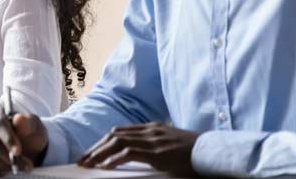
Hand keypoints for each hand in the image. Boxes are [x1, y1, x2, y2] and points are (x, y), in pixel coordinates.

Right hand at [0, 107, 48, 176]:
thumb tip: (18, 118)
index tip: (18, 151)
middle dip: (8, 156)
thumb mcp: (34, 127)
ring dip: (4, 165)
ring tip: (19, 167)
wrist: (31, 148)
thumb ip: (27, 123)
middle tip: (25, 165)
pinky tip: (6, 171)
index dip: (8, 138)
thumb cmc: (31, 134)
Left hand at [78, 122, 199, 176]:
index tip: (92, 152)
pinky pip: (129, 153)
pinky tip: (105, 167)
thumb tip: (138, 154)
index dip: (103, 141)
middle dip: (96, 147)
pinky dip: (114, 159)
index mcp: (152, 128)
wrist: (213, 151)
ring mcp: (153, 140)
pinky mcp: (157, 152)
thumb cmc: (195, 152)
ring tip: (88, 164)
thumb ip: (154, 146)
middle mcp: (150, 131)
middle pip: (114, 135)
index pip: (120, 131)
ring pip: (117, 142)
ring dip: (99, 153)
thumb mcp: (170, 144)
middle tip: (83, 159)